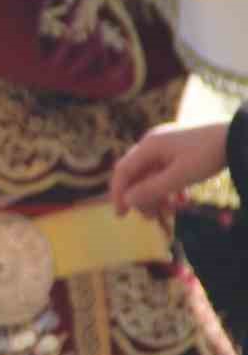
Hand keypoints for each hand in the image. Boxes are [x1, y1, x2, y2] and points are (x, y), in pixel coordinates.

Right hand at [110, 120, 228, 217]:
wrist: (239, 136)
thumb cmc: (207, 155)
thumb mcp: (179, 177)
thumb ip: (151, 190)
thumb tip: (127, 200)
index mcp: (149, 146)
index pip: (123, 171)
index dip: (119, 194)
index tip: (122, 215)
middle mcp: (153, 143)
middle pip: (137, 175)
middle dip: (142, 198)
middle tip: (151, 217)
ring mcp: (167, 145)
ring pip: (152, 175)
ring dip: (158, 195)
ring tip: (171, 211)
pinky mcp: (181, 149)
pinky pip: (166, 171)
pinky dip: (170, 187)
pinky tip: (183, 199)